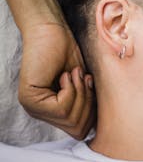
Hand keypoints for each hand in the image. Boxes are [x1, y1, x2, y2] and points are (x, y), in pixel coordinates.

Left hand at [18, 22, 95, 139]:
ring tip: (74, 73)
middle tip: (82, 77)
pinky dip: (71, 89)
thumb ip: (86, 105)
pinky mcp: (29, 98)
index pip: (78, 130)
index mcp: (52, 111)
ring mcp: (33, 107)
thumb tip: (93, 129)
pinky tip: (65, 75)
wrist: (53, 31)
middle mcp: (40, 113)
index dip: (92, 111)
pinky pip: (61, 107)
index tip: (89, 85)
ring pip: (69, 117)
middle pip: (76, 127)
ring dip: (80, 93)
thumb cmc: (68, 53)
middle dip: (88, 101)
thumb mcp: (83, 84)